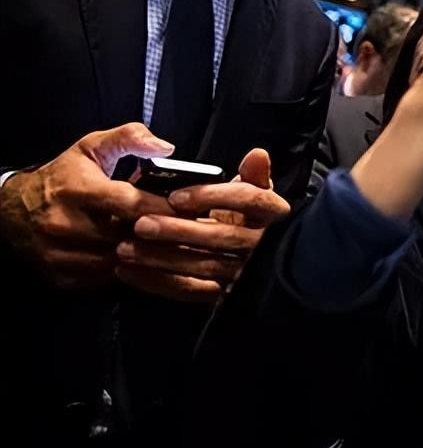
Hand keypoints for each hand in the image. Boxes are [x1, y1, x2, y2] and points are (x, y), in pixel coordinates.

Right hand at [0, 123, 175, 288]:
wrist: (12, 210)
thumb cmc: (63, 177)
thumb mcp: (91, 147)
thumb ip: (129, 138)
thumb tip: (165, 147)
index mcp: (76, 190)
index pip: (130, 203)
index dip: (164, 206)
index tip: (190, 207)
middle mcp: (64, 224)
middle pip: (128, 236)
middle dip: (160, 233)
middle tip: (188, 230)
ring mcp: (60, 254)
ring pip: (120, 262)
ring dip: (146, 255)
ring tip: (168, 244)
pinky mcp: (61, 276)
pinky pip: (105, 280)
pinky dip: (126, 270)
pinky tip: (141, 258)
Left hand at [116, 149, 289, 302]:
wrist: (241, 252)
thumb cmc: (239, 213)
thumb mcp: (250, 189)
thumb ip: (253, 173)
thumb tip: (258, 154)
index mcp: (271, 212)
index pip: (249, 200)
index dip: (214, 197)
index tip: (176, 196)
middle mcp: (262, 244)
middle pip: (224, 236)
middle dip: (179, 230)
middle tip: (140, 223)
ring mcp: (242, 272)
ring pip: (204, 266)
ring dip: (161, 257)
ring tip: (124, 247)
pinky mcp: (221, 293)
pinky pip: (189, 290)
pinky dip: (156, 281)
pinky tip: (127, 271)